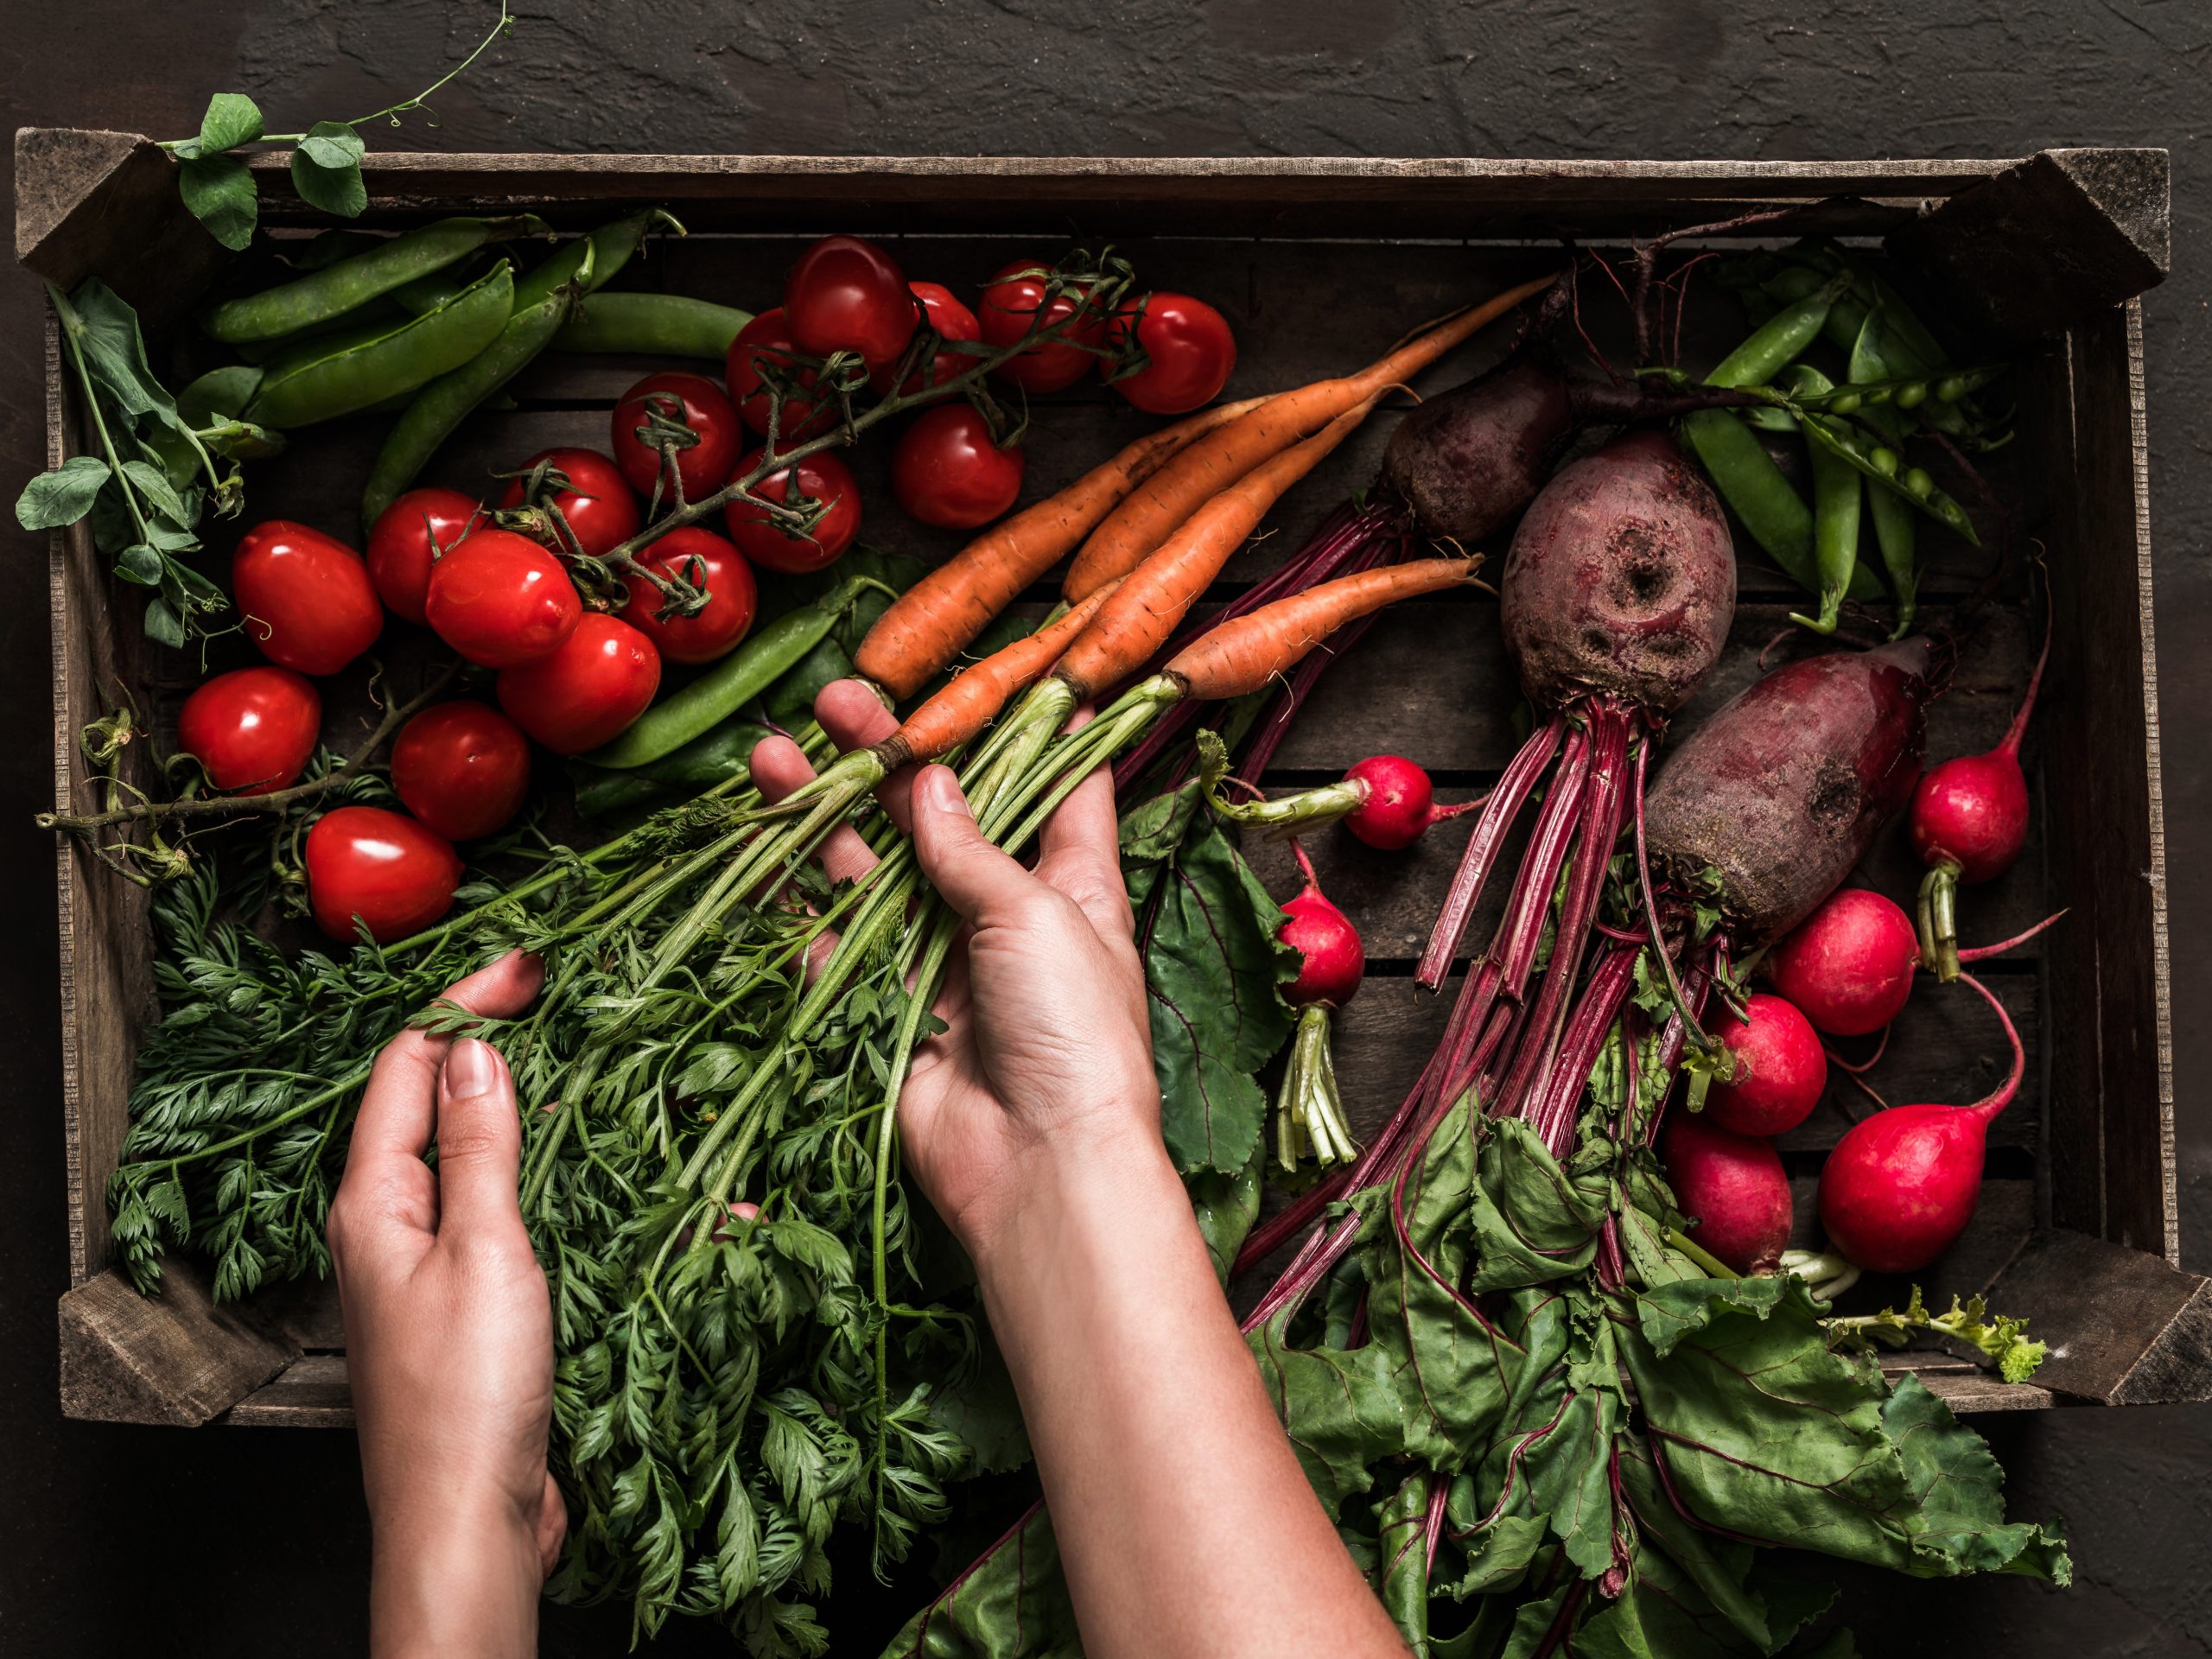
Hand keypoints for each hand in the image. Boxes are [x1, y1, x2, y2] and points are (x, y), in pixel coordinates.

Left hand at [328, 949, 562, 1658]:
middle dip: (499, 1046)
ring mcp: (433, 1268)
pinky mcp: (475, 1307)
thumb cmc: (464, 1401)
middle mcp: (392, 1227)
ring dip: (540, 1112)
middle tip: (569, 1001)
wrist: (470, 1527)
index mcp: (372, 1203)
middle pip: (438, 1105)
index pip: (405, 1065)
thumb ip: (480, 1147)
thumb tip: (473, 1046)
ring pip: (484, 1160)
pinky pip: (515, 1218)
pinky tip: (618, 1177)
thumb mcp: (483, 1251)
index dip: (461, 1004)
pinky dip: (562, 1183)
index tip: (529, 967)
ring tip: (603, 1069)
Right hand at [758, 684, 1405, 1658]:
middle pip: (942, 815)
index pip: (1057, 784)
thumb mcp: (1034, 915)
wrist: (1037, 1171)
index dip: (1022, 726)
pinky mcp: (889, 1011)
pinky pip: (837, 946)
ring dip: (826, 815)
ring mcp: (943, 962)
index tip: (976, 673)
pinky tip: (763, 848)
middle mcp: (1006, 914)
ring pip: (875, 871)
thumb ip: (969, 847)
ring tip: (769, 754)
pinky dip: (801, 902)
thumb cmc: (1073, 1036)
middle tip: (832, 698)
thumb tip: (929, 779)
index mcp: (1071, 882)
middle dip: (887, 756)